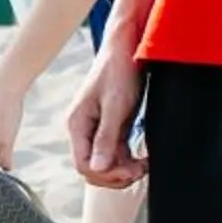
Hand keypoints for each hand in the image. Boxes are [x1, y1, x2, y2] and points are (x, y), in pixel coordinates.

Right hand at [69, 43, 148, 187]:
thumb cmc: (119, 70)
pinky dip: (129, 160)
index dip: (106, 174)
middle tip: (140, 170)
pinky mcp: (112, 126)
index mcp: (77, 124)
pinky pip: (116, 153)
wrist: (127, 47)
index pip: (83, 164)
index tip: (131, 170)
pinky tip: (144, 157)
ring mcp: (97, 129)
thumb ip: (106, 137)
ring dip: (124, 169)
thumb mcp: (116, 105)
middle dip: (115, 175)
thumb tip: (98, 168)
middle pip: (93, 169)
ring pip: (106, 164)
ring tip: (144, 164)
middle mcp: (84, 130)